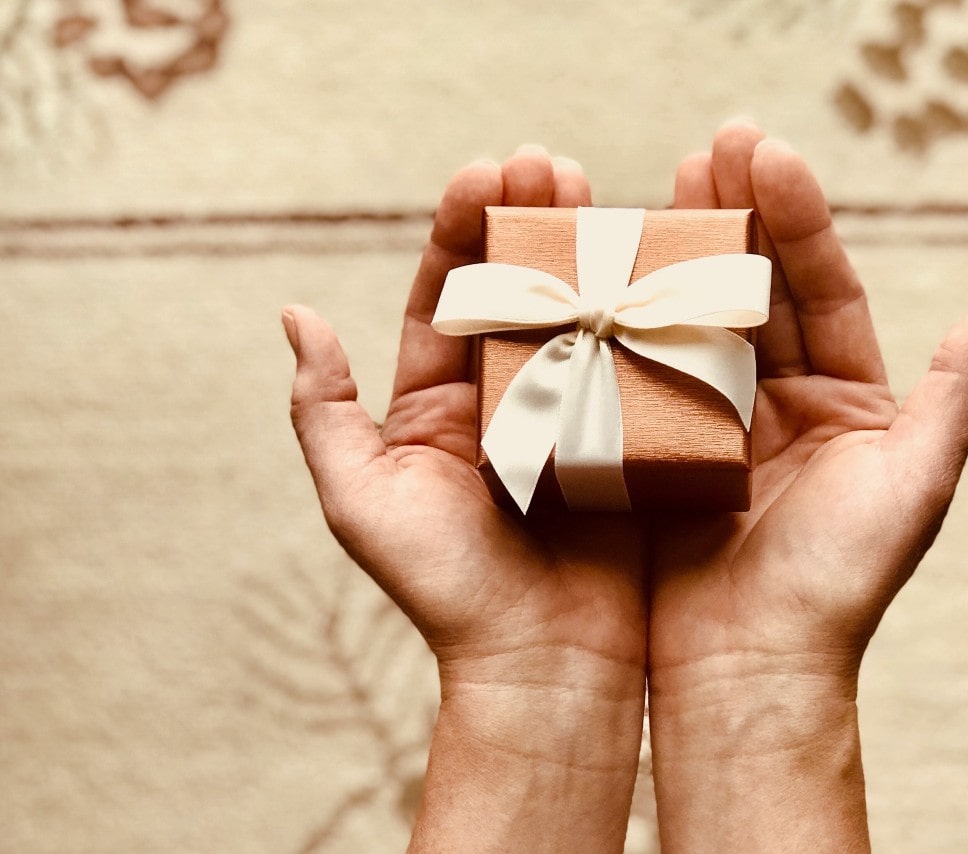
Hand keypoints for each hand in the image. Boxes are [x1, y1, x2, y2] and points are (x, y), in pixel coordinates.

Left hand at [283, 146, 646, 852]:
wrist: (542, 663)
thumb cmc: (444, 589)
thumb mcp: (362, 500)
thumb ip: (326, 413)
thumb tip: (296, 315)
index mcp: (439, 403)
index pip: (447, 296)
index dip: (462, 231)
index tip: (486, 173)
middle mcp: (506, 398)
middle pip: (517, 290)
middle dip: (530, 221)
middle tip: (551, 164)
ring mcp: (573, 413)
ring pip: (579, 313)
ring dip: (589, 249)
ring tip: (603, 191)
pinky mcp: (630, 437)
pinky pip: (637, 361)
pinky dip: (644, 310)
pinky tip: (657, 261)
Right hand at [647, 122, 967, 850]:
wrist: (749, 668)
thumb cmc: (840, 585)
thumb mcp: (914, 483)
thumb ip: (960, 391)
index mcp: (844, 400)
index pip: (821, 289)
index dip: (798, 219)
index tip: (767, 154)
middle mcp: (780, 401)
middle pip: (756, 289)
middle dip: (735, 214)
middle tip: (712, 146)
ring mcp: (713, 421)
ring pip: (698, 318)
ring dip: (680, 250)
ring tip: (663, 181)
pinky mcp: (655, 448)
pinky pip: (643, 370)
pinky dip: (629, 318)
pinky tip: (609, 266)